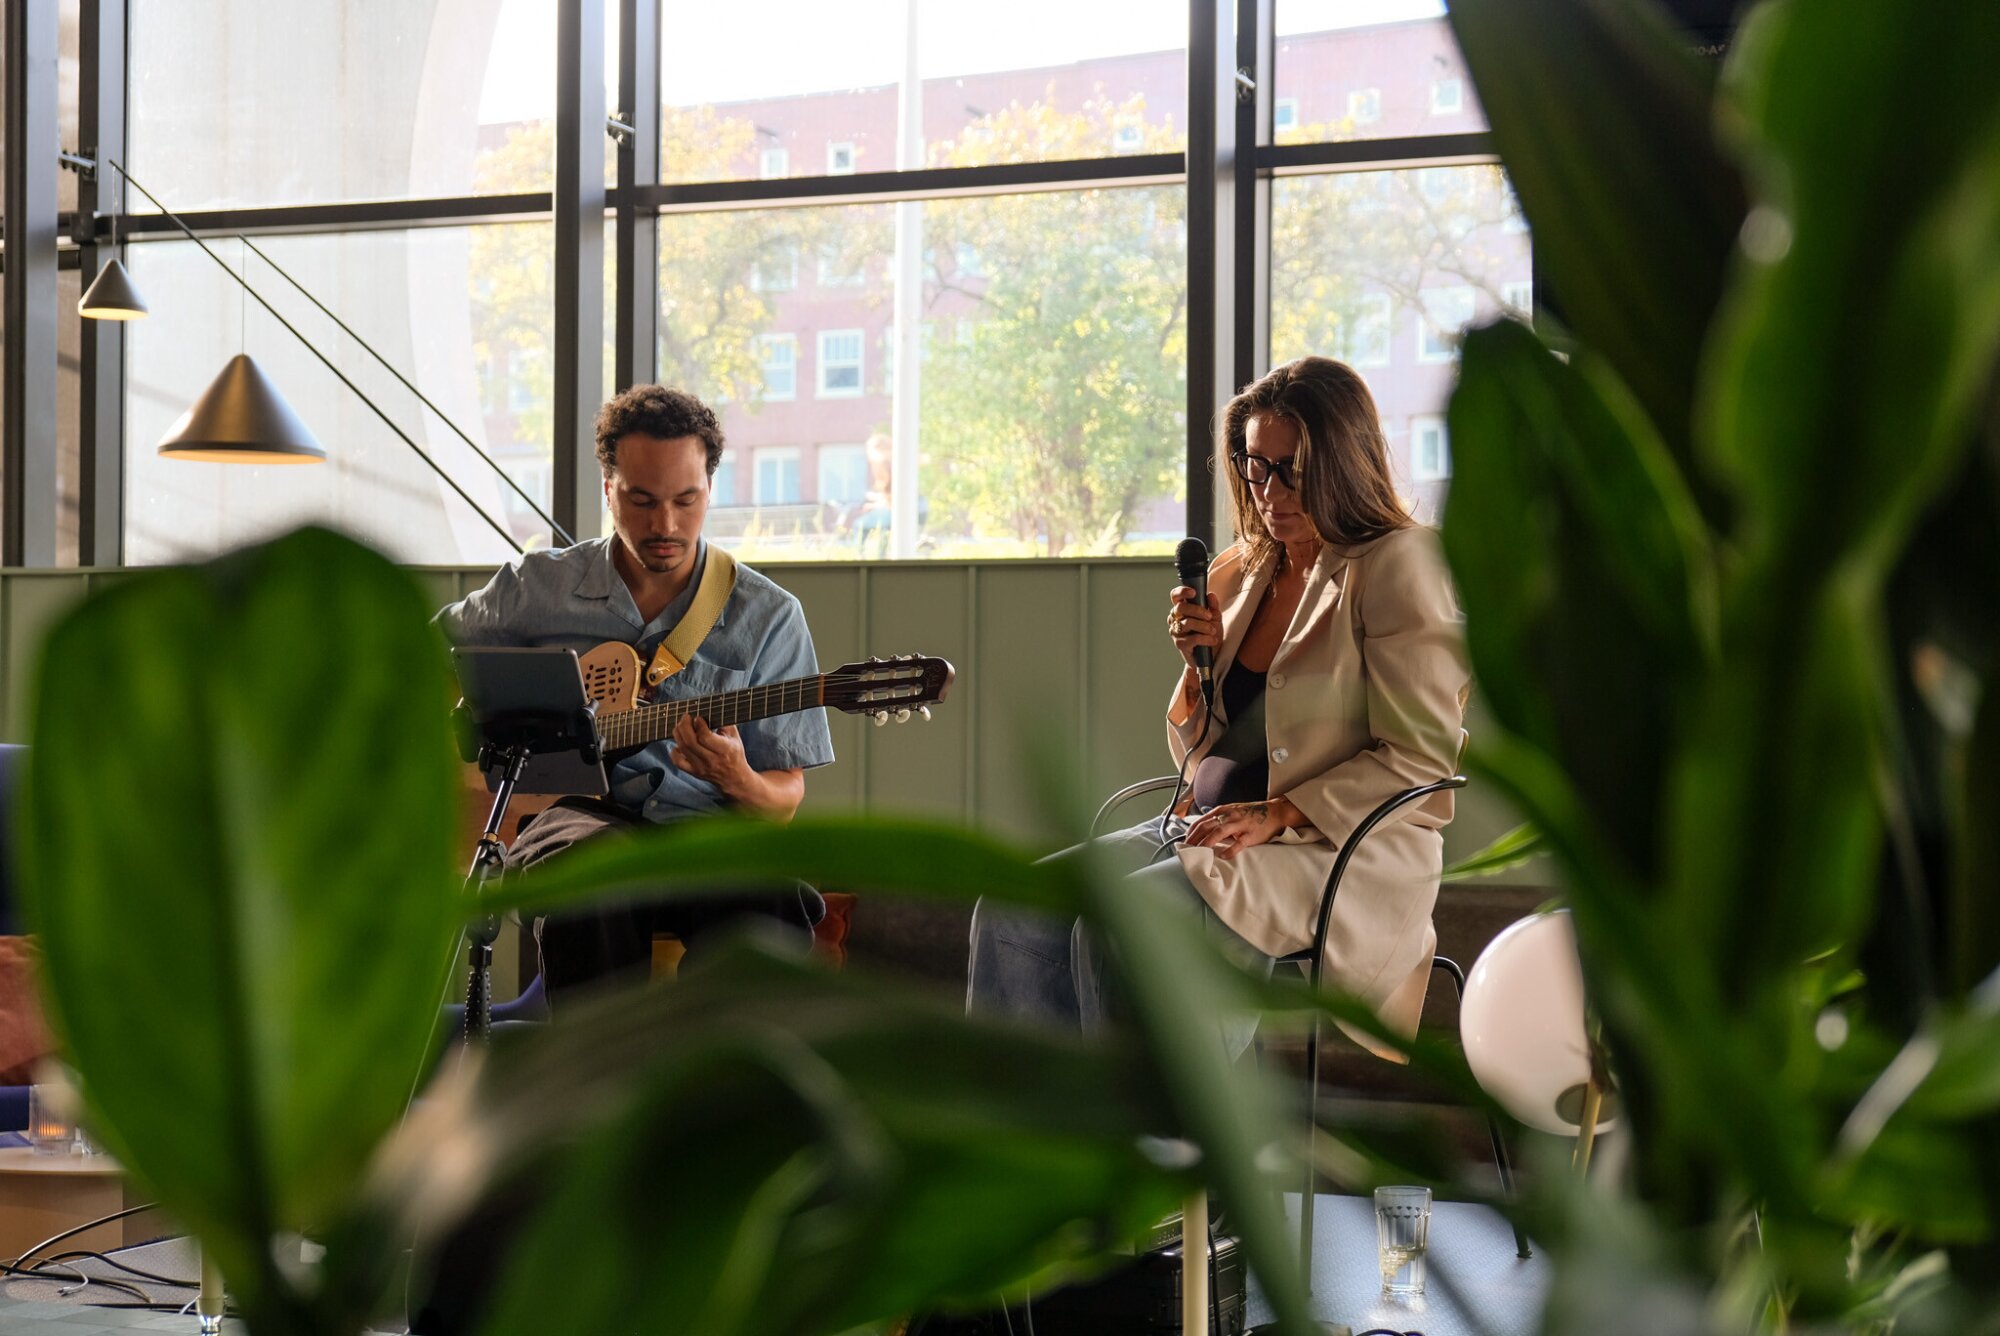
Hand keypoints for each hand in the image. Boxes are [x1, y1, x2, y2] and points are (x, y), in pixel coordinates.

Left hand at [669, 715, 751, 795]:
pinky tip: (678, 744)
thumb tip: (710, 709)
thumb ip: (724, 722)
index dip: (699, 724)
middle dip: (684, 726)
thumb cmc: (734, 754)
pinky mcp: (694, 772)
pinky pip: (678, 762)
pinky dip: (674, 752)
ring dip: (678, 734)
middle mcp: (712, 760)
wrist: (734, 778)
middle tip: (685, 717)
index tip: (698, 717)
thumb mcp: (735, 737)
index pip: (705, 737)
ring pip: (683, 749)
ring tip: (680, 726)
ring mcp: (701, 767)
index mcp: (724, 749)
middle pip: (691, 742)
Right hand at [1168, 585, 1220, 668]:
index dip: (1182, 592)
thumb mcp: (1215, 619)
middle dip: (1198, 610)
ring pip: (1187, 623)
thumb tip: (1210, 595)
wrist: (1212, 657)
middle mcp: (1175, 619)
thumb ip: (1213, 607)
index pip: (1176, 596)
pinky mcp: (1180, 644)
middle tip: (1209, 616)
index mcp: (1182, 610)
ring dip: (1204, 626)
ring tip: (1213, 631)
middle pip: (1180, 608)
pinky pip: (1192, 638)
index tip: (1194, 593)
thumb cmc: (1211, 635)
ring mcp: (1176, 632)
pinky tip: (1212, 640)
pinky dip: (1205, 638)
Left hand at [1181, 799, 1301, 858]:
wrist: (1275, 812)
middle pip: (1206, 826)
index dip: (1191, 831)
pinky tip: (1223, 856)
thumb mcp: (1232, 813)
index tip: (1184, 841)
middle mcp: (1229, 815)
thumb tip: (1202, 832)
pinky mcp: (1251, 834)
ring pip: (1219, 832)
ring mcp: (1240, 824)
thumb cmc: (1251, 814)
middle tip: (1186, 849)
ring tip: (1199, 852)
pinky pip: (1239, 843)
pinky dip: (1230, 850)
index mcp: (1223, 810)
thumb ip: (1218, 820)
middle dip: (1194, 838)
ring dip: (1207, 842)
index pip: (1202, 821)